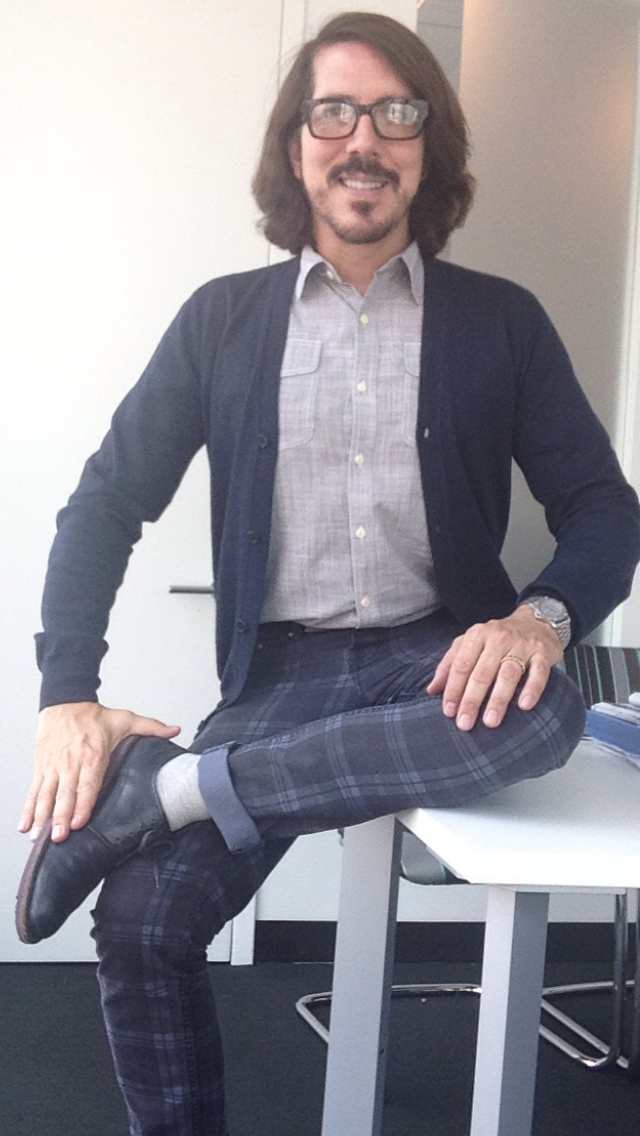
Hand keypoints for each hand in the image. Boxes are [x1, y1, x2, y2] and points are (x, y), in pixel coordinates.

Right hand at [19, 702, 180, 843]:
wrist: (65, 701)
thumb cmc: (94, 716)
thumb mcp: (125, 719)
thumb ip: (151, 728)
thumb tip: (175, 730)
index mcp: (92, 755)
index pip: (87, 784)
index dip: (82, 804)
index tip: (78, 823)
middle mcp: (70, 763)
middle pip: (64, 794)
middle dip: (60, 817)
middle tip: (59, 837)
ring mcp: (54, 767)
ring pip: (46, 796)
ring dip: (42, 816)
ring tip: (39, 836)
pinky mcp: (42, 768)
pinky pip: (34, 791)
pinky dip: (28, 809)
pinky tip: (25, 826)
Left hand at [426, 606, 563, 730]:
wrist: (536, 621)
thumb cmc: (498, 638)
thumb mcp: (470, 643)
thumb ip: (450, 664)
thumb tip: (432, 690)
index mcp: (477, 635)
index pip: (461, 665)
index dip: (453, 690)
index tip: (449, 712)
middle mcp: (498, 638)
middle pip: (482, 673)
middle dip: (471, 700)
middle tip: (465, 723)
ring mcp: (521, 645)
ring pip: (508, 674)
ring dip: (498, 699)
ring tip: (490, 721)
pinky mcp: (542, 652)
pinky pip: (538, 672)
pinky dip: (532, 688)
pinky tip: (524, 705)